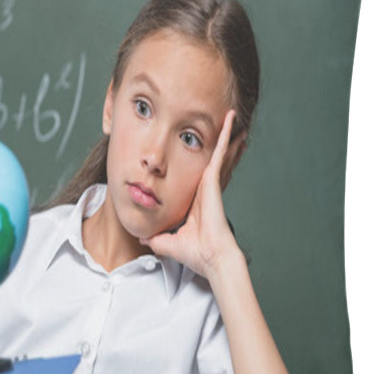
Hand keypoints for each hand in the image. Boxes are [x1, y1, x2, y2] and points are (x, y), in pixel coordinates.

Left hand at [141, 110, 244, 278]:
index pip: (198, 175)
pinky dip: (225, 135)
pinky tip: (230, 119)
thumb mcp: (166, 242)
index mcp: (196, 200)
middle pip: (213, 159)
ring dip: (226, 134)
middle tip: (226, 125)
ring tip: (233, 115)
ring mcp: (210, 182)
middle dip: (220, 143)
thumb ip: (154, 239)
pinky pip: (219, 151)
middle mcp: (205, 188)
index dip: (201, 161)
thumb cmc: (194, 252)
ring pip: (219, 151)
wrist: (209, 257)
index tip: (202, 149)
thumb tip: (141, 239)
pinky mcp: (212, 179)